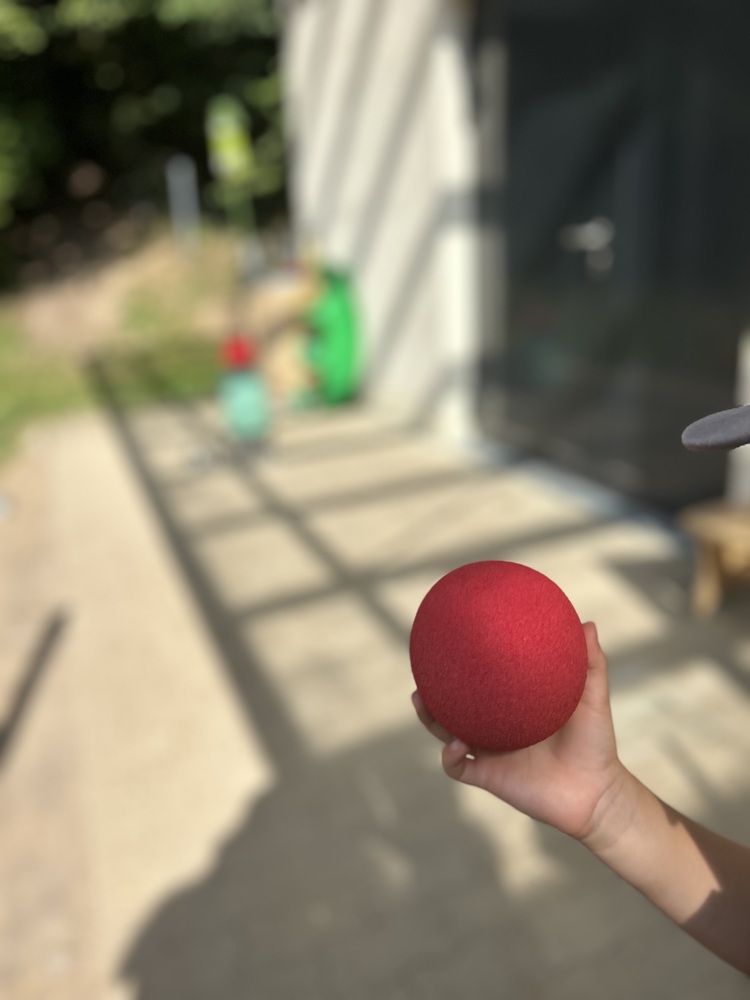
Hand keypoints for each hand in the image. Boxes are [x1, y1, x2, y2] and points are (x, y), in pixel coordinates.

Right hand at [412, 622, 627, 842]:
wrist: (596, 794)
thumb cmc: (595, 744)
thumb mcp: (592, 699)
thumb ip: (591, 664)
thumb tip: (587, 623)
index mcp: (511, 708)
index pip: (481, 684)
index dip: (462, 666)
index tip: (449, 642)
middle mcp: (495, 728)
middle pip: (453, 706)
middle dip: (433, 689)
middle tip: (423, 668)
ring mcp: (489, 753)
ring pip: (446, 733)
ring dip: (430, 719)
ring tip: (421, 699)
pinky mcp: (489, 776)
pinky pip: (457, 767)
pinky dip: (450, 756)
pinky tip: (456, 744)